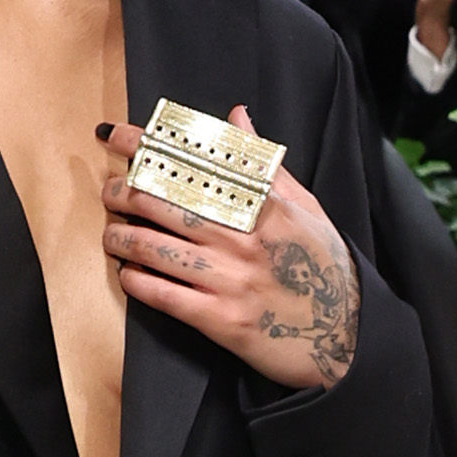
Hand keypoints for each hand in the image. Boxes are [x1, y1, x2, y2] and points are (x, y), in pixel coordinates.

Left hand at [99, 105, 359, 389]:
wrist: (345, 339)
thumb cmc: (324, 269)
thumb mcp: (306, 207)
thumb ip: (265, 163)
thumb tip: (237, 116)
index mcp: (265, 205)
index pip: (193, 163)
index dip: (146, 146)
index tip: (116, 135)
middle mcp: (244, 239)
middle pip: (165, 203)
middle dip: (125, 192)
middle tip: (110, 189)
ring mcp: (232, 281)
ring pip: (157, 249)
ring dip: (123, 236)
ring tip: (112, 232)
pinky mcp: (222, 321)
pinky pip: (166, 297)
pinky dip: (138, 281)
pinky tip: (127, 272)